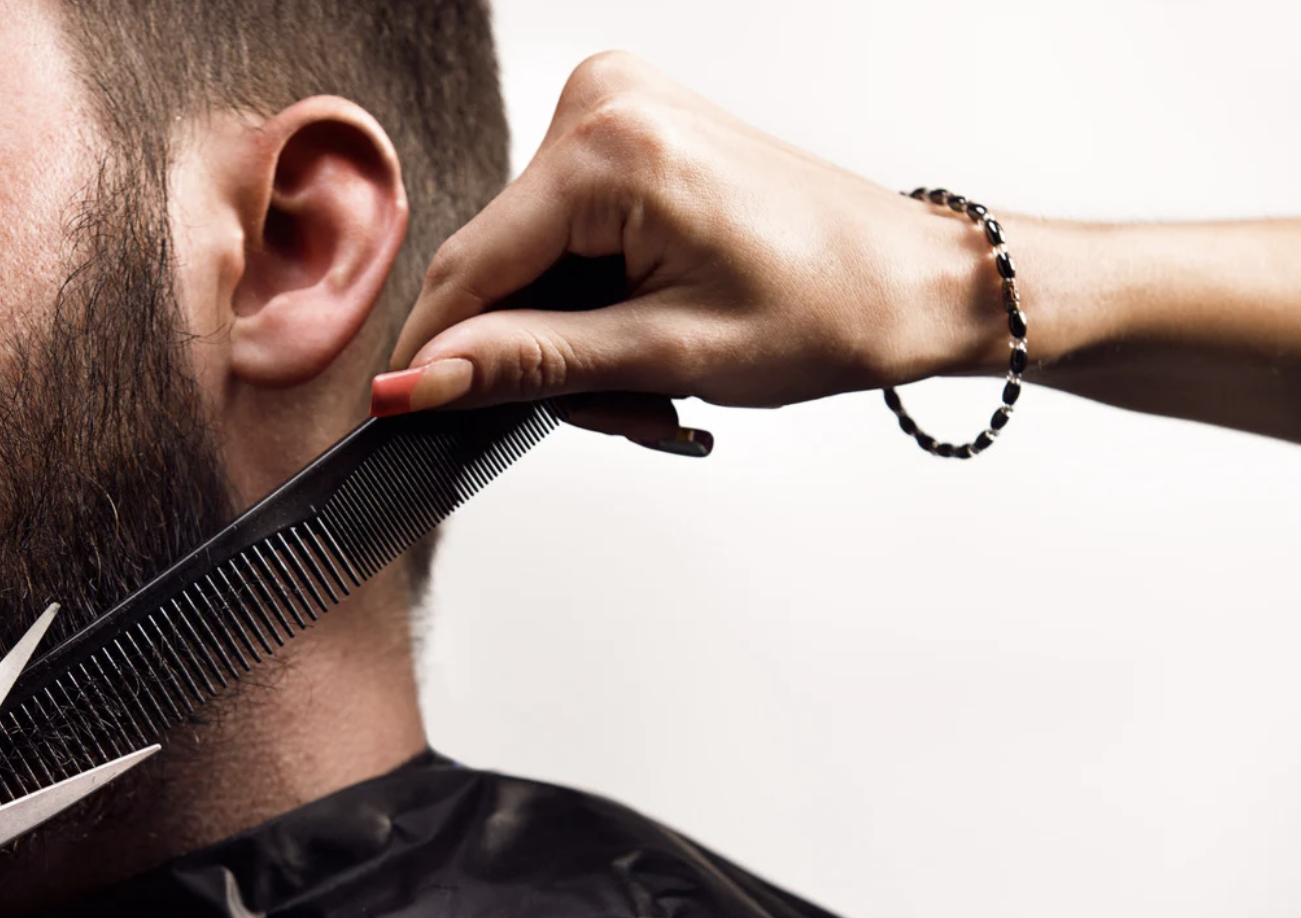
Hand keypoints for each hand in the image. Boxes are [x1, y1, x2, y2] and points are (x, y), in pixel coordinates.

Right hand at [377, 53, 1005, 441]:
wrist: (909, 278)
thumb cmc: (828, 307)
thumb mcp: (665, 354)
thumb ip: (527, 364)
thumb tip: (415, 383)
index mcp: (610, 149)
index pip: (470, 268)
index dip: (431, 357)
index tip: (399, 424)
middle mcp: (601, 105)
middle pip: (498, 269)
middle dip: (537, 358)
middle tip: (626, 414)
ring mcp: (612, 110)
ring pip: (527, 263)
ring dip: (569, 341)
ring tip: (653, 383)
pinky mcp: (624, 132)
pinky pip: (560, 238)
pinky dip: (590, 303)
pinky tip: (647, 334)